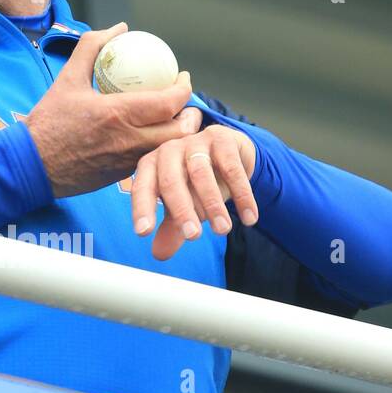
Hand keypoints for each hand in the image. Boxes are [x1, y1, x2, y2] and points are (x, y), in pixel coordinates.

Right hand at [24, 22, 197, 197]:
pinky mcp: (122, 176)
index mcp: (118, 114)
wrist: (31, 165)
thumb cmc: (48, 122)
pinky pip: (151, 159)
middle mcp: (129, 141)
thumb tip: (119, 29)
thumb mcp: (67, 78)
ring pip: (169, 149)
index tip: (182, 78)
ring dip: (178, 133)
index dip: (184, 89)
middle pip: (180, 131)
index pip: (169, 103)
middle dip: (191, 115)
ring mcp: (127, 162)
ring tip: (173, 118)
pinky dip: (159, 147)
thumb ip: (92, 47)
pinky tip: (152, 135)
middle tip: (185, 102)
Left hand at [131, 124, 258, 261]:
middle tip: (193, 237)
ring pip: (201, 173)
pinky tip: (249, 218)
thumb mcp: (183, 206)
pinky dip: (241, 195)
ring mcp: (195, 141)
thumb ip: (172, 228)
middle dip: (182, 211)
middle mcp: (169, 150)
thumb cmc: (196, 183)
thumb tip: (159, 254)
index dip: (142, 209)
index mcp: (151, 166)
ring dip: (212, 204)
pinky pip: (232, 168)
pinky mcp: (222, 138)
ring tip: (223, 230)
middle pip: (170, 181)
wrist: (230, 155)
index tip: (144, 232)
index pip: (143, 188)